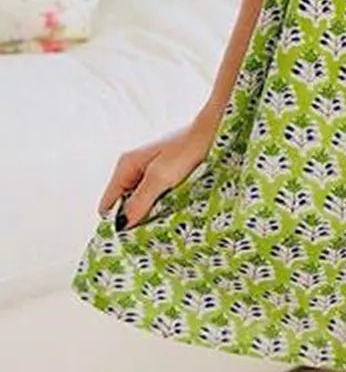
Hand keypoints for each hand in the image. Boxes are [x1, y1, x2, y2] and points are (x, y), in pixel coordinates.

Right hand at [98, 116, 216, 230]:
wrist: (213, 131)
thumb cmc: (187, 149)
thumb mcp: (160, 177)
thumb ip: (140, 201)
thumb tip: (122, 224)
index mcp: (126, 165)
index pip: (107, 203)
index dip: (114, 222)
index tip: (127, 240)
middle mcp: (133, 168)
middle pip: (123, 204)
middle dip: (133, 219)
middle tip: (148, 234)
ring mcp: (149, 171)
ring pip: (140, 201)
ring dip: (149, 212)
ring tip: (161, 224)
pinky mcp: (164, 174)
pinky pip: (154, 196)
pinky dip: (160, 204)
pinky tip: (170, 211)